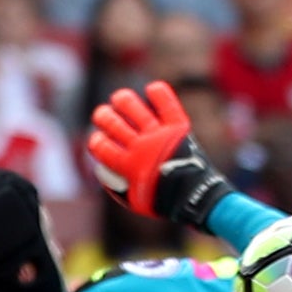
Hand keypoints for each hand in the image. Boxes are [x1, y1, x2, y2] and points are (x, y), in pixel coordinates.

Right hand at [86, 80, 232, 228]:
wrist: (196, 195)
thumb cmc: (163, 199)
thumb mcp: (134, 202)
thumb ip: (115, 187)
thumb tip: (101, 168)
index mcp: (129, 166)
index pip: (101, 146)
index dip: (95, 141)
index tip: (98, 141)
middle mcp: (142, 146)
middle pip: (113, 123)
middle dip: (103, 117)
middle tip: (104, 116)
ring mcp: (159, 134)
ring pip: (133, 107)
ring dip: (123, 100)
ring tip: (120, 99)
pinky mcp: (177, 126)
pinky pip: (167, 103)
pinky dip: (159, 93)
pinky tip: (152, 90)